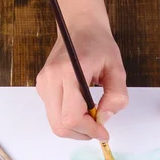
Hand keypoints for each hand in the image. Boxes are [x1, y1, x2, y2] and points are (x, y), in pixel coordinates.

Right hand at [37, 22, 127, 140]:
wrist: (80, 26)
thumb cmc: (99, 44)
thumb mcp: (117, 69)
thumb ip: (116, 96)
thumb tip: (104, 119)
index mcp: (68, 72)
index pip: (72, 117)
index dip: (89, 130)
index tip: (103, 132)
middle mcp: (50, 80)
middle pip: (60, 125)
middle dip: (82, 132)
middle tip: (98, 127)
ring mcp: (43, 84)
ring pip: (55, 123)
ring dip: (75, 127)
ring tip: (92, 116)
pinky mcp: (42, 87)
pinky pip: (54, 114)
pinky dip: (69, 119)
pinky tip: (82, 108)